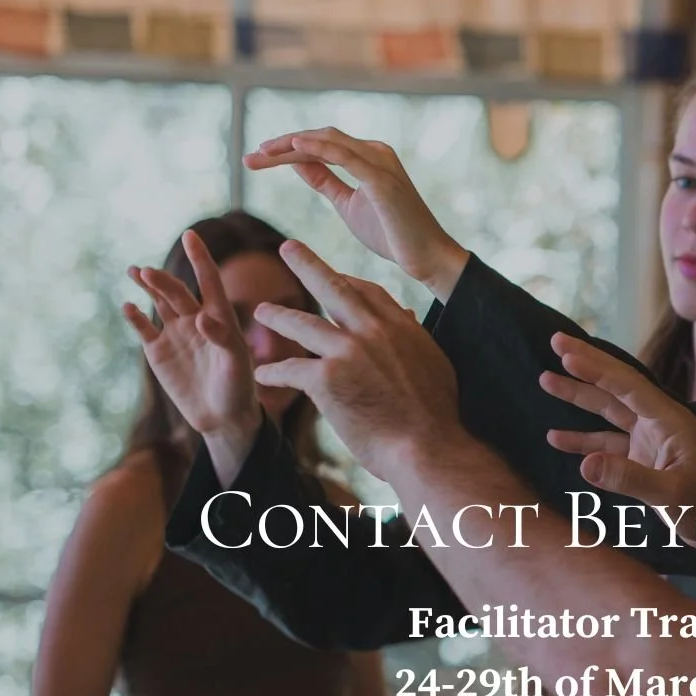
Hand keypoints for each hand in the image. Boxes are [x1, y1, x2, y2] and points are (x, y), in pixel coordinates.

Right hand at [121, 230, 260, 437]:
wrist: (222, 417)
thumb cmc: (237, 387)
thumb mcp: (236, 363)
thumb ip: (222, 338)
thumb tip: (201, 318)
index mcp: (220, 317)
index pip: (209, 280)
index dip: (200, 258)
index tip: (190, 235)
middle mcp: (196, 320)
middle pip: (177, 292)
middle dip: (163, 281)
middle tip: (147, 273)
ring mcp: (175, 334)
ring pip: (159, 302)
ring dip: (148, 287)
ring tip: (135, 271)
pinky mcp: (158, 351)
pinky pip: (144, 328)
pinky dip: (135, 317)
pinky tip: (128, 307)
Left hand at [244, 127, 467, 297]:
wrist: (426, 257)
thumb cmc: (392, 234)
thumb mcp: (348, 204)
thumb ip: (326, 181)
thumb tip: (299, 163)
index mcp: (367, 156)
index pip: (320, 145)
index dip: (286, 150)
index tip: (256, 159)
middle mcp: (374, 151)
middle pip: (319, 138)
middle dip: (282, 145)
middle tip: (250, 157)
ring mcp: (379, 162)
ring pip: (327, 142)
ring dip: (291, 145)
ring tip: (262, 153)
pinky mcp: (381, 178)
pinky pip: (345, 156)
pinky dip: (319, 149)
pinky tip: (294, 148)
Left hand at [250, 240, 458, 481]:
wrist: (427, 448)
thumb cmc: (435, 417)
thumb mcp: (434, 364)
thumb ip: (415, 337)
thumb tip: (410, 315)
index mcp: (400, 327)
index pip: (367, 291)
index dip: (347, 280)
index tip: (333, 274)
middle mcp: (372, 331)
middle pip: (333, 287)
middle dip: (307, 264)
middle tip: (287, 247)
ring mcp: (347, 352)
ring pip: (302, 324)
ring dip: (278, 316)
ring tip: (260, 311)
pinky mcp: (326, 379)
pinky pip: (290, 370)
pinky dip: (273, 372)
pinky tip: (262, 375)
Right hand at [539, 333, 695, 543]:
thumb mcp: (672, 495)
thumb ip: (629, 479)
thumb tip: (584, 465)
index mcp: (670, 421)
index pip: (629, 386)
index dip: (598, 369)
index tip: (568, 355)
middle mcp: (658, 423)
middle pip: (616, 387)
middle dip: (586, 365)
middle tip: (556, 340)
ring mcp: (649, 441)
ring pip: (608, 411)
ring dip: (578, 396)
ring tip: (545, 379)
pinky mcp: (642, 460)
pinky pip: (607, 443)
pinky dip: (582, 440)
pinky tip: (555, 437)